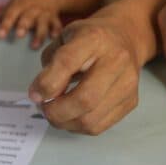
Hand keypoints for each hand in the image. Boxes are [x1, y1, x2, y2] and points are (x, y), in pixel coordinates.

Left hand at [0, 0, 62, 48]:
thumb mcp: (14, 2)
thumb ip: (1, 12)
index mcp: (20, 5)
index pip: (10, 15)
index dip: (5, 25)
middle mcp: (32, 9)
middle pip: (27, 18)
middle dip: (23, 26)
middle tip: (19, 36)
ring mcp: (44, 12)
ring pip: (42, 23)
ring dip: (39, 34)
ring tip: (34, 46)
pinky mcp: (54, 17)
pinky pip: (56, 24)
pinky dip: (56, 30)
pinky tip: (53, 38)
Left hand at [29, 14, 140, 134]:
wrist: (125, 37)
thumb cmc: (87, 40)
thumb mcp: (63, 39)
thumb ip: (50, 65)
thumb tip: (43, 96)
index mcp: (94, 38)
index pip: (67, 63)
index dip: (45, 84)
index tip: (34, 95)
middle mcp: (117, 60)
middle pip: (84, 99)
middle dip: (55, 111)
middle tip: (43, 107)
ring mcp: (127, 83)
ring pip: (90, 120)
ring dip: (63, 122)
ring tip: (55, 111)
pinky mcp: (131, 102)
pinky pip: (97, 127)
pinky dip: (76, 126)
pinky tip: (71, 115)